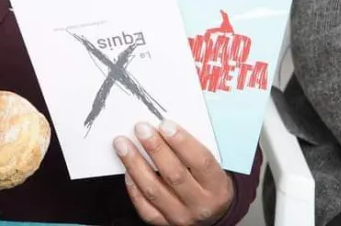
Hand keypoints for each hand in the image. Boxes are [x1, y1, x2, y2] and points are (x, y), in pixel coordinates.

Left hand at [115, 121, 232, 225]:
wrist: (214, 214)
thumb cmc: (210, 183)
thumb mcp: (214, 166)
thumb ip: (194, 149)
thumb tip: (165, 126)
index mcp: (217, 186)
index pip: (201, 162)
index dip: (183, 142)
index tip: (165, 125)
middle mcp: (200, 204)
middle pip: (175, 175)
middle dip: (155, 149)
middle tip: (141, 129)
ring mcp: (181, 216)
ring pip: (154, 191)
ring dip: (135, 164)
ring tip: (122, 144)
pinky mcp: (164, 224)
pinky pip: (144, 207)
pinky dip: (133, 187)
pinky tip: (127, 170)